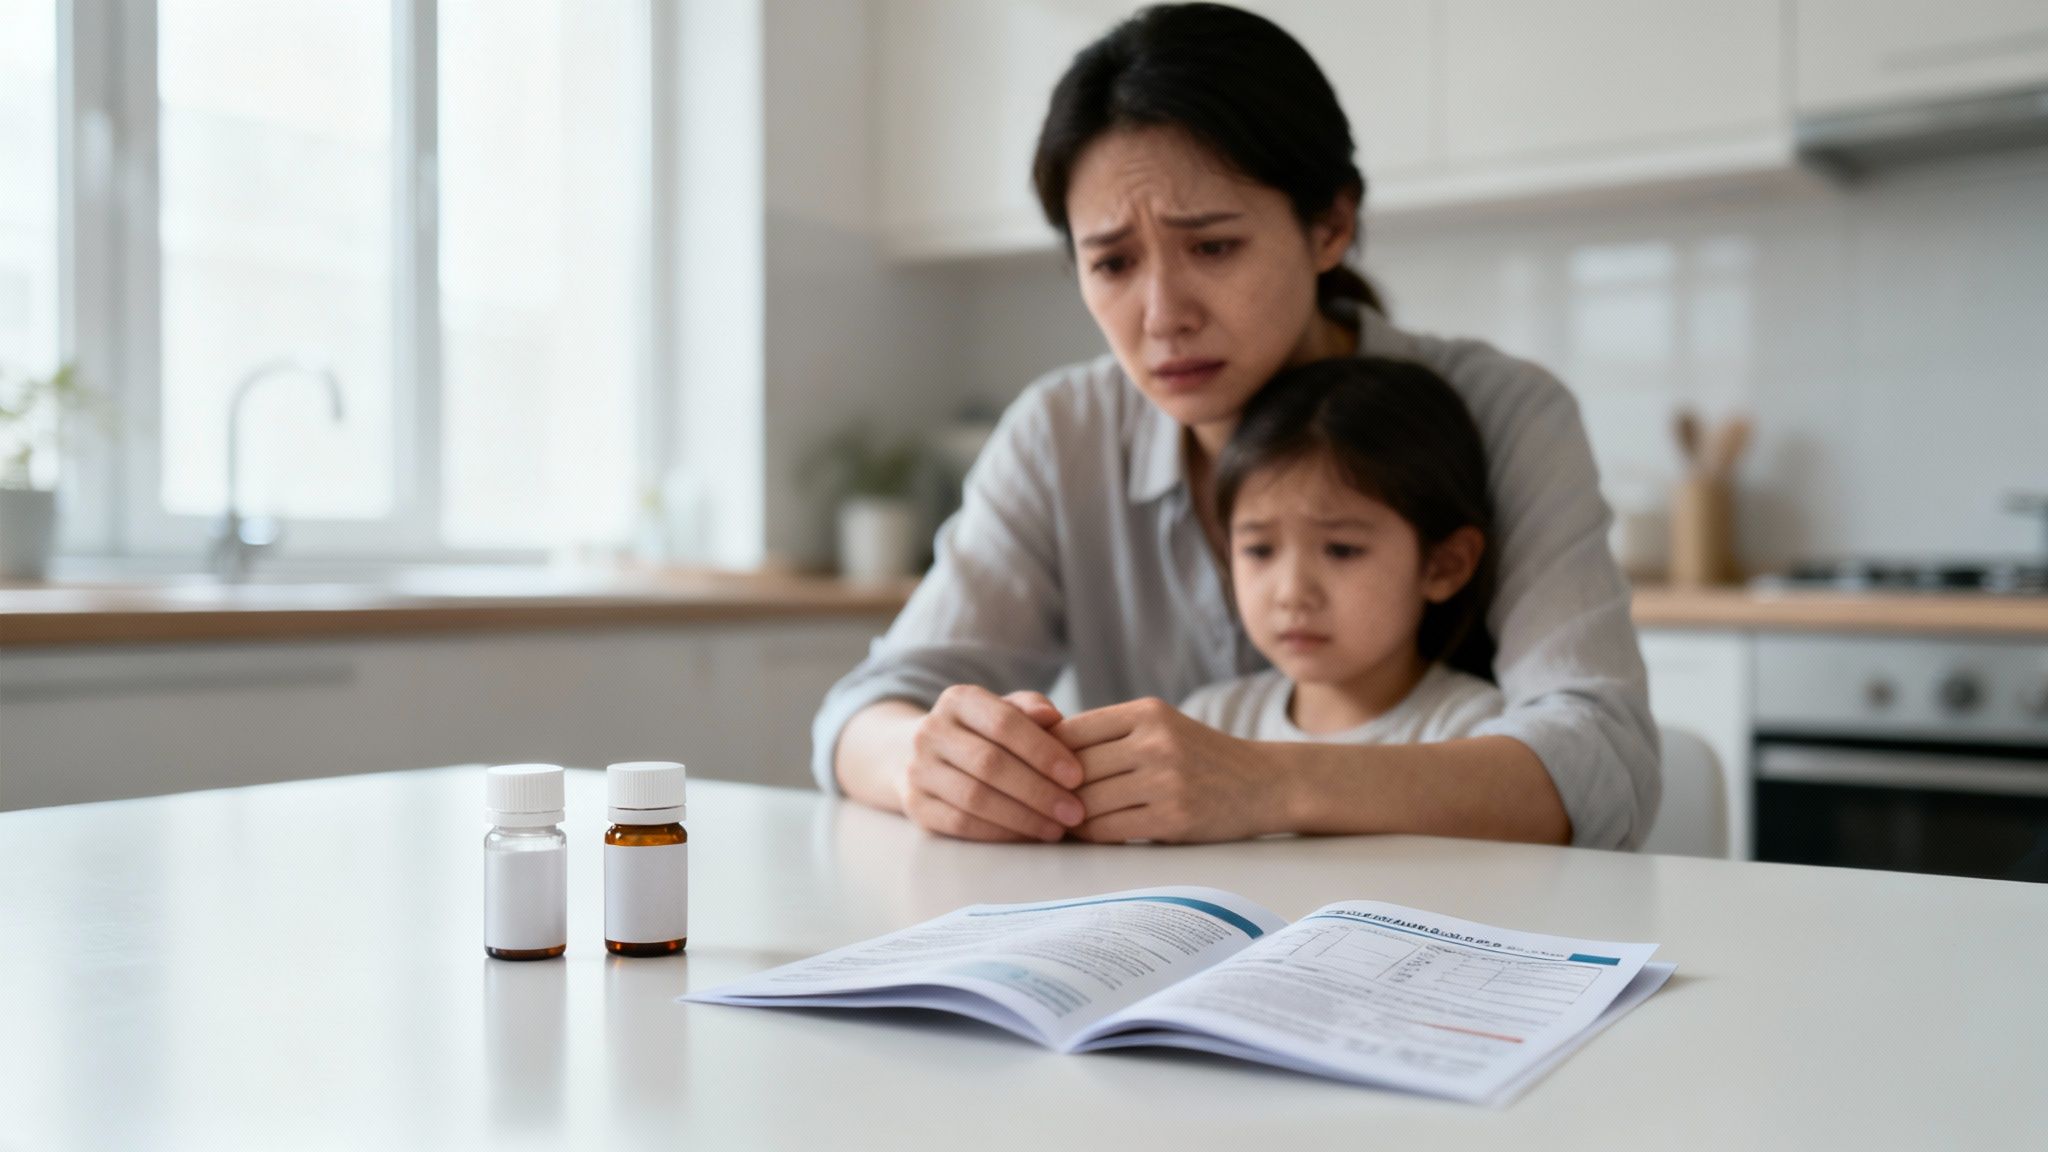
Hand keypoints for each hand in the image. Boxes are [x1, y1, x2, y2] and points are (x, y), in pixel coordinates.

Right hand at [901, 686, 1087, 842]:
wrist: (929, 755)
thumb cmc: (985, 733)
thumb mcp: (1007, 711)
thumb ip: (1031, 709)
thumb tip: (1052, 717)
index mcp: (958, 700)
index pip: (1004, 722)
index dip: (1043, 751)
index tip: (1076, 776)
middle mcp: (931, 730)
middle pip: (990, 763)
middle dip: (1038, 791)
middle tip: (1074, 812)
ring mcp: (917, 768)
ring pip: (974, 798)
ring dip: (1022, 817)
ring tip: (1056, 829)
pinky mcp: (914, 804)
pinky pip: (959, 824)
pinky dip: (998, 833)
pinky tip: (1026, 836)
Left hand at [1051, 698, 1284, 842]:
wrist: (1263, 783)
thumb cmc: (1199, 756)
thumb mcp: (1160, 726)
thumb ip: (1111, 734)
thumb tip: (1039, 751)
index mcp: (1146, 712)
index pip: (1072, 730)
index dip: (1043, 755)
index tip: (1030, 772)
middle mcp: (1155, 741)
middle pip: (1075, 769)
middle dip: (1049, 790)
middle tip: (1030, 805)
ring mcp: (1165, 780)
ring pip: (1088, 802)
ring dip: (1066, 816)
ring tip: (1053, 822)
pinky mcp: (1173, 817)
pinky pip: (1110, 829)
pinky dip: (1090, 835)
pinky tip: (1085, 835)